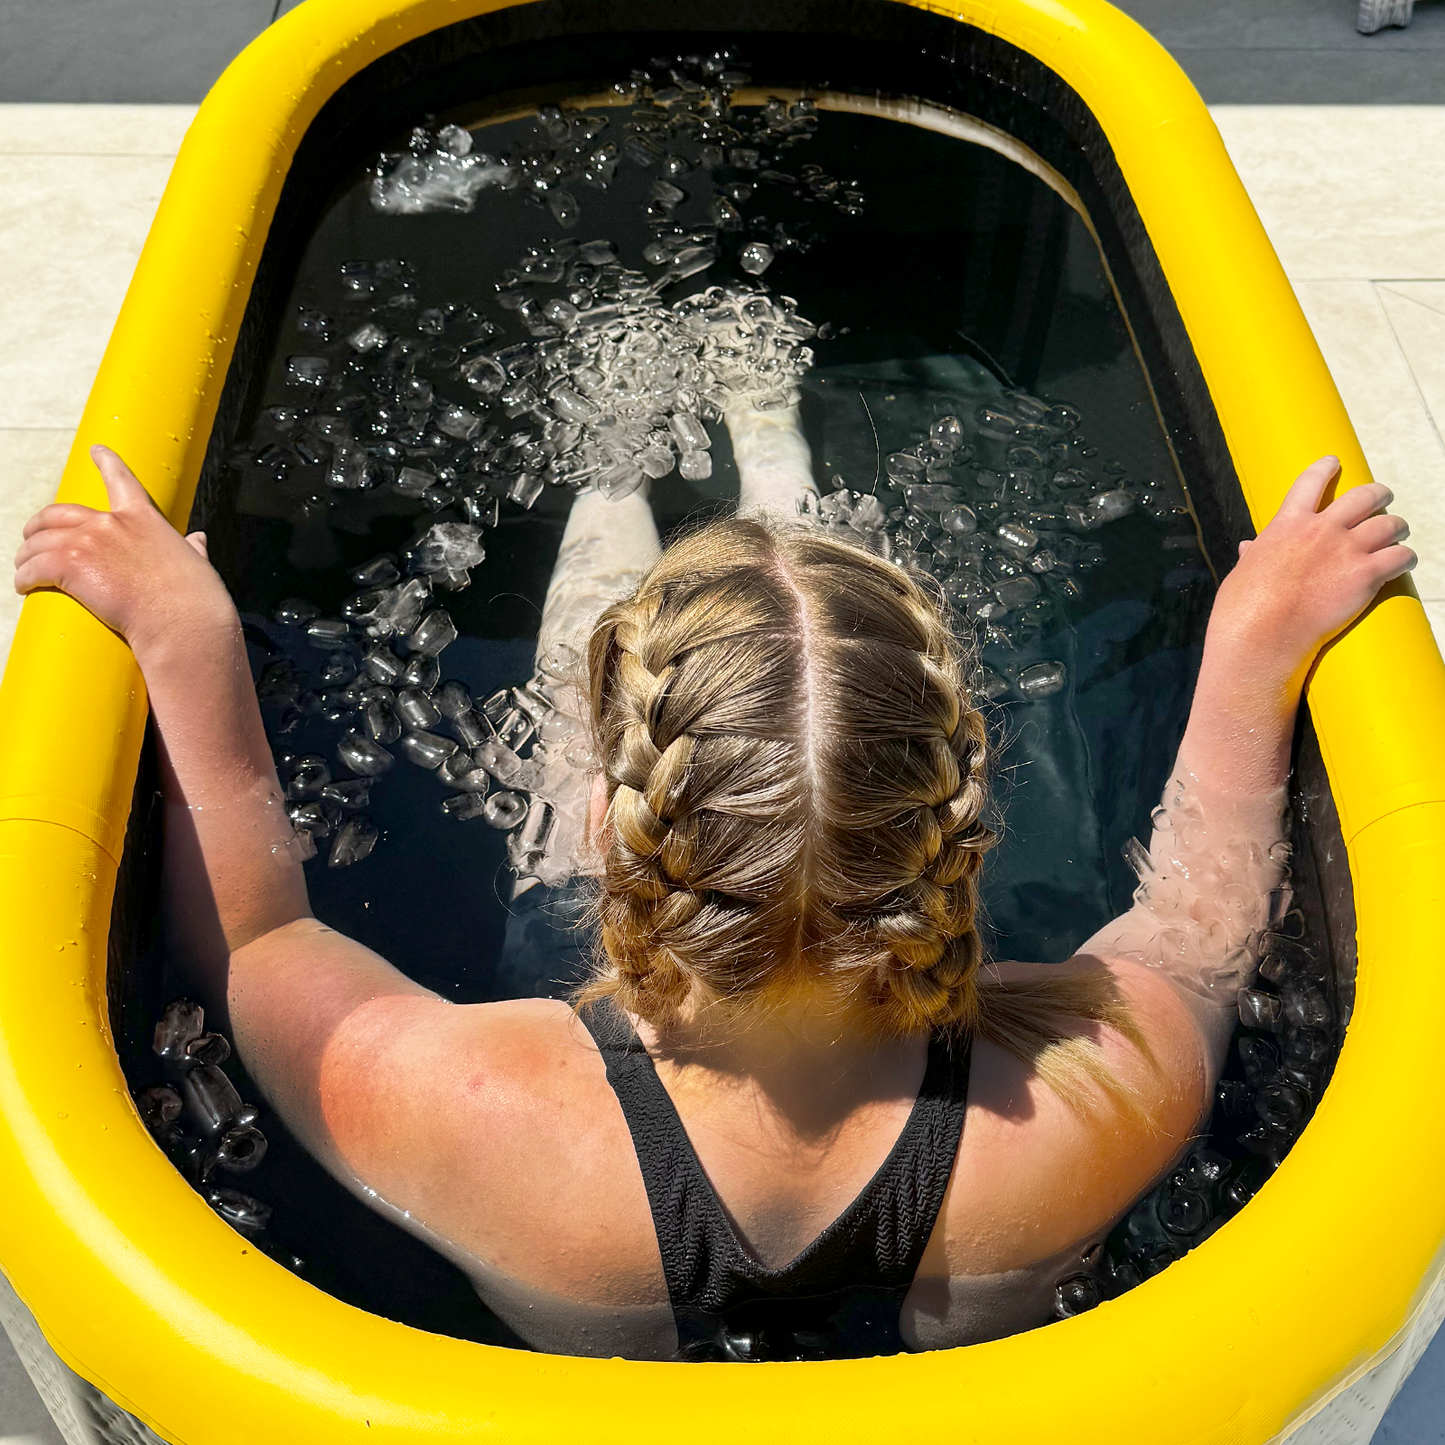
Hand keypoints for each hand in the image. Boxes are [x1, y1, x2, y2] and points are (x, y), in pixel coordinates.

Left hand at [13, 446, 234, 657]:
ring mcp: (87, 543)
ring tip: (24, 569)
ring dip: (27, 556)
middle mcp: (110, 524)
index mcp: (143, 519)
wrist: (182, 624)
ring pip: (39, 543)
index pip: (121, 480)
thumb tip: (198, 540)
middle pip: (58, 514)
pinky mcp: (69, 567)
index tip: (97, 451)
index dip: (107, 462)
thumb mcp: (198, 565)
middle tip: (32, 536)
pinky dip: (24, 577)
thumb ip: (194, 549)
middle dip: (39, 524)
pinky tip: (23, 586)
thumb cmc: (195, 601)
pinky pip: (32, 568)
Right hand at [1213, 455, 1415, 674]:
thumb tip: (1249, 547)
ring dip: (1396, 527)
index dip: (1325, 468)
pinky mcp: (1365, 575)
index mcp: (1287, 524)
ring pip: (1389, 523)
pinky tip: (1404, 561)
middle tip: (1382, 498)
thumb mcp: (1242, 572)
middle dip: (1378, 495)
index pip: (1310, 482)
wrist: (1261, 636)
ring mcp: (1346, 550)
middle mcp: (1321, 529)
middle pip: (1364, 496)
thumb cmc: (1243, 608)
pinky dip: (1405, 558)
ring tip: (1398, 533)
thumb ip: (1253, 555)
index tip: (1335, 461)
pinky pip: (1401, 557)